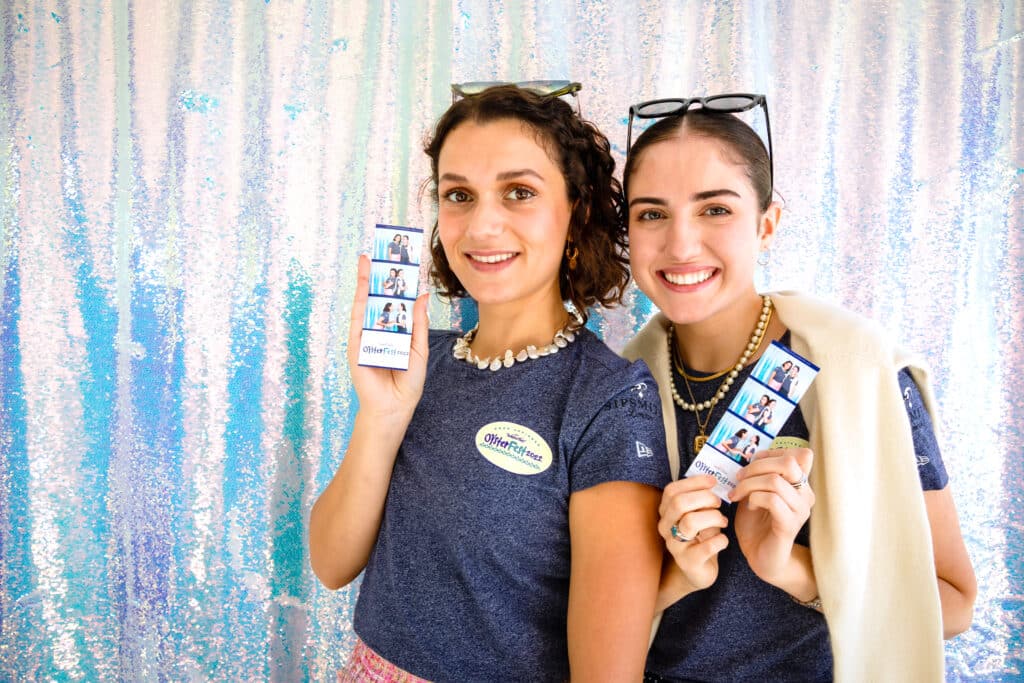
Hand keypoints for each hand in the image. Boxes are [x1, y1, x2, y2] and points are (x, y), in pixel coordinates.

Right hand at [347, 254, 429, 419]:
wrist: (394, 406)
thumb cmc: (408, 381)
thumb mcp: (419, 348)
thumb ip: (418, 323)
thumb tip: (421, 295)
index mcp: (397, 330)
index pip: (397, 302)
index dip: (399, 282)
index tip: (404, 261)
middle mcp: (380, 329)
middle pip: (380, 297)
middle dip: (382, 275)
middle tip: (385, 249)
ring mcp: (366, 335)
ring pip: (367, 302)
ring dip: (368, 280)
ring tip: (372, 256)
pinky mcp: (356, 343)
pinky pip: (358, 317)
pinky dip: (360, 298)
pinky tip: (364, 282)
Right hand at [657, 475, 729, 592]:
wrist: (698, 570)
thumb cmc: (700, 537)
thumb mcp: (698, 515)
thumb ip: (701, 500)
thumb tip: (712, 483)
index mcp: (665, 512)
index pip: (671, 490)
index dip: (693, 482)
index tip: (712, 481)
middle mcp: (665, 528)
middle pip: (679, 503)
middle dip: (704, 498)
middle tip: (719, 503)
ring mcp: (675, 546)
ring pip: (690, 522)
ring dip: (713, 517)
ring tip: (723, 521)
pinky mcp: (688, 563)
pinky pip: (707, 546)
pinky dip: (720, 540)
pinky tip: (723, 540)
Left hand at [729, 447, 814, 586]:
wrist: (758, 555)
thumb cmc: (756, 522)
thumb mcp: (755, 490)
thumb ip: (762, 473)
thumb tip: (757, 454)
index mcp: (800, 484)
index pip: (798, 454)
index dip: (771, 453)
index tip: (751, 464)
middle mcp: (805, 495)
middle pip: (789, 462)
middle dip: (757, 466)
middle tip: (739, 478)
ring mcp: (800, 510)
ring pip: (776, 481)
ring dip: (749, 484)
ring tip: (738, 495)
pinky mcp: (790, 525)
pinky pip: (772, 500)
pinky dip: (754, 499)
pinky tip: (749, 507)